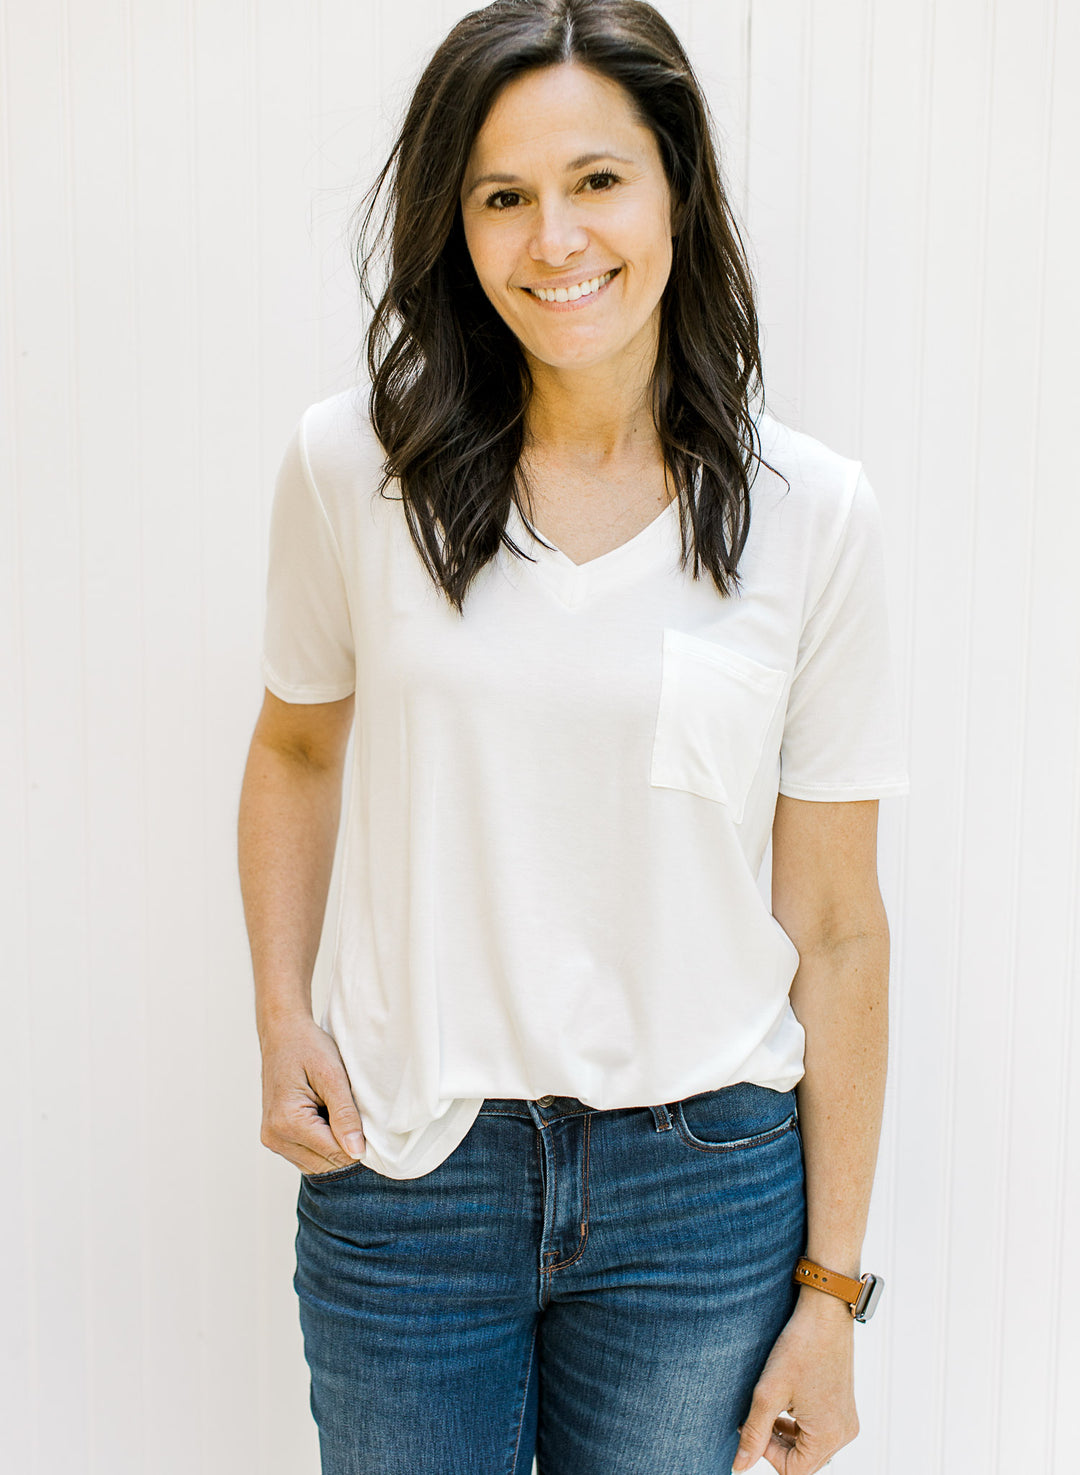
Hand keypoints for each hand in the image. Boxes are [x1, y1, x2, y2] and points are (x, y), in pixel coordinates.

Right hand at [259, 1015, 366, 1173]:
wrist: (282, 1034)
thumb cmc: (308, 1048)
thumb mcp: (333, 1076)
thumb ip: (345, 1115)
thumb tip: (357, 1152)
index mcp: (288, 1122)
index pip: (335, 1154)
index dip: (359, 1143)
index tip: (369, 1121)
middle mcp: (275, 1137)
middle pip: (327, 1164)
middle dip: (346, 1144)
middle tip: (353, 1111)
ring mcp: (273, 1140)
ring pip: (318, 1164)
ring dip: (334, 1145)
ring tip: (334, 1110)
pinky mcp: (275, 1138)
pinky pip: (307, 1156)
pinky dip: (322, 1143)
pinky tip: (325, 1116)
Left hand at [732, 1289, 858, 1472]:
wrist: (825, 1312)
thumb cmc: (798, 1348)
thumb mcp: (768, 1393)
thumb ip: (754, 1434)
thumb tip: (739, 1468)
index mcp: (829, 1436)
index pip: (793, 1471)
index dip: (767, 1455)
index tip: (751, 1426)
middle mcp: (844, 1434)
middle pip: (802, 1462)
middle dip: (775, 1444)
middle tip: (755, 1416)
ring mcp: (847, 1420)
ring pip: (809, 1447)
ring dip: (785, 1435)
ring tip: (768, 1407)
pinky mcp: (844, 1407)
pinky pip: (819, 1431)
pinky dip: (799, 1424)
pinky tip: (785, 1402)